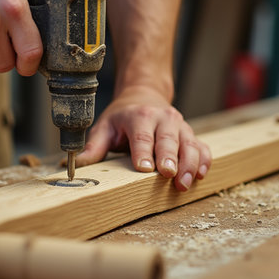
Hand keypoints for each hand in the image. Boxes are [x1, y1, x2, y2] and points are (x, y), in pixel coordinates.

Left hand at [76, 86, 211, 190]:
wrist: (145, 95)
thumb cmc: (123, 116)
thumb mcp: (105, 126)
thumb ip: (93, 147)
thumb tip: (74, 166)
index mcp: (139, 117)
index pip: (141, 136)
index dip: (143, 152)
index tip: (144, 168)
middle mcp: (163, 119)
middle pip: (168, 139)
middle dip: (170, 157)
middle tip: (168, 174)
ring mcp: (180, 125)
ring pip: (189, 143)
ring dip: (189, 164)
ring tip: (185, 183)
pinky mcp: (190, 134)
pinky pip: (202, 146)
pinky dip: (204, 160)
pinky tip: (201, 175)